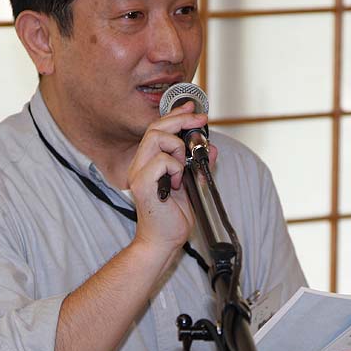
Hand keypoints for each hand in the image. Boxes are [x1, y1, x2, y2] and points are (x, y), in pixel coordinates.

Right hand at [126, 102, 214, 252]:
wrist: (162, 242)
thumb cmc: (172, 218)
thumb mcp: (191, 185)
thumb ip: (198, 165)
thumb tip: (211, 148)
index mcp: (148, 163)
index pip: (158, 130)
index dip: (176, 115)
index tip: (193, 109)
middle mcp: (139, 165)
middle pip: (156, 128)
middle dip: (181, 120)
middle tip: (200, 121)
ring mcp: (139, 173)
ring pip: (157, 138)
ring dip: (178, 148)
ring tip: (184, 168)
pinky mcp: (142, 184)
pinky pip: (162, 161)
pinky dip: (176, 168)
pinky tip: (178, 183)